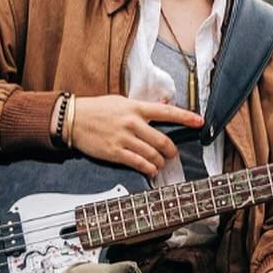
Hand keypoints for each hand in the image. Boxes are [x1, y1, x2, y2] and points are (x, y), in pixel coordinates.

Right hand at [69, 95, 202, 176]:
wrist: (73, 119)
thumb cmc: (97, 109)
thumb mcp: (121, 101)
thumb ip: (142, 106)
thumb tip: (161, 105)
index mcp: (136, 108)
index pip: (167, 112)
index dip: (186, 118)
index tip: (199, 122)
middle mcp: (133, 123)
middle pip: (163, 140)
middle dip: (172, 150)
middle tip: (172, 153)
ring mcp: (124, 138)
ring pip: (153, 154)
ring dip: (161, 161)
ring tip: (160, 163)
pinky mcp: (115, 152)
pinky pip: (139, 163)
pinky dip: (149, 169)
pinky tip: (151, 170)